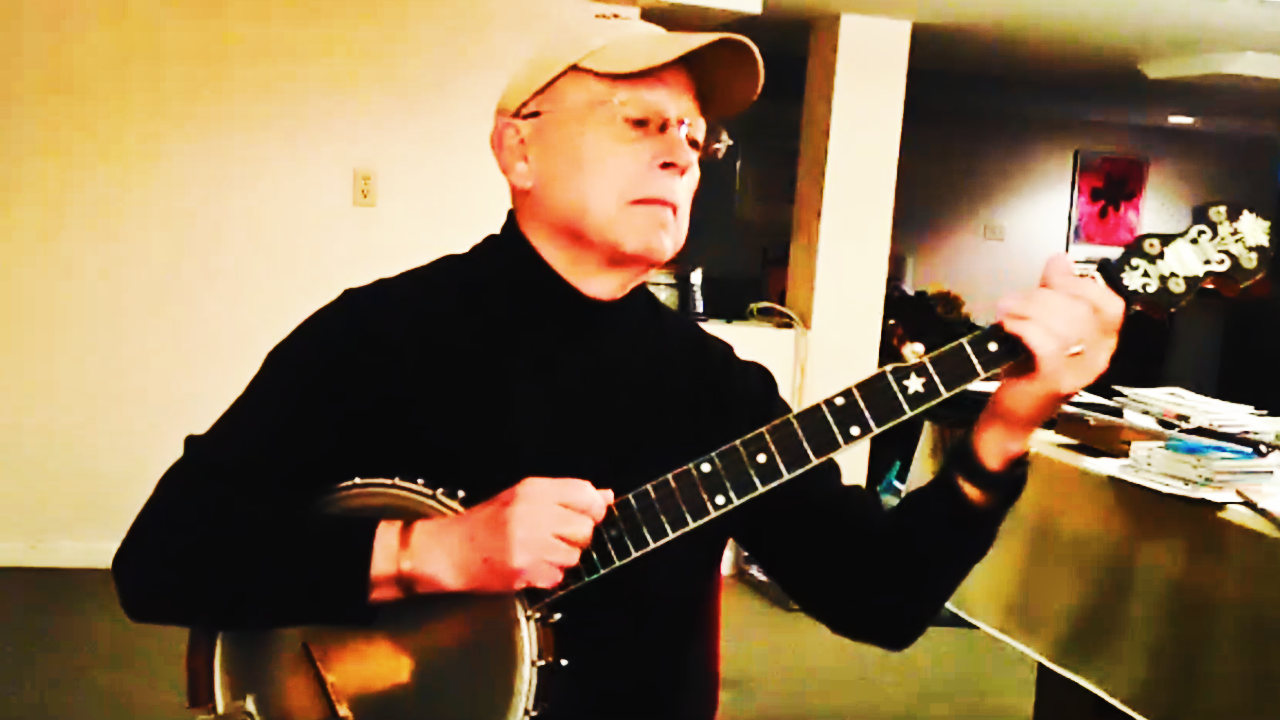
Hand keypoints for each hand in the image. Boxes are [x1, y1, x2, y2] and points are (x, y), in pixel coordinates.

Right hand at [400, 477, 613, 593]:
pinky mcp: (523, 570)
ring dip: (563, 560)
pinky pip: (557, 577)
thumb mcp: (522, 498)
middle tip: (558, 539)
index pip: (584, 493)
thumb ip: (564, 497)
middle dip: (577, 538)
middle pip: (585, 528)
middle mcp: (531, 512)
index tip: (587, 516)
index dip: (593, 508)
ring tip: (540, 554)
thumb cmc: (485, 524)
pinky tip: (530, 568)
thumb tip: (605, 496)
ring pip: (574, 556)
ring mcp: (527, 542)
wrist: (448, 551)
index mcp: (532, 490)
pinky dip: (548, 577)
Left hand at [972, 253, 1124, 471]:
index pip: (1110, 303)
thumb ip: (1054, 295)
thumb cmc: (1028, 372)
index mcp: (1102, 341)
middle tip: (1015, 300)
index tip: (1050, 277)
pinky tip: (1007, 327)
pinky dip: (1024, 328)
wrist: (1011, 417)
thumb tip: (1060, 261)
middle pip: (1082, 308)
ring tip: (1006, 311)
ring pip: (1064, 323)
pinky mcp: (1056, 380)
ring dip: (1028, 309)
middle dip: (1043, 295)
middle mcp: (1098, 356)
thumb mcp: (1045, 327)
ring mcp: (1080, 370)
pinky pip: (1047, 343)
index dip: (1079, 283)